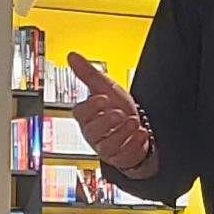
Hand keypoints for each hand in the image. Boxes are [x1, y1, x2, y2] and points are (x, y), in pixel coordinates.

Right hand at [65, 53, 155, 176]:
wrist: (136, 124)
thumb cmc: (117, 106)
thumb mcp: (105, 87)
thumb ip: (88, 73)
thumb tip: (72, 55)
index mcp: (87, 116)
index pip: (80, 114)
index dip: (91, 106)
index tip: (103, 98)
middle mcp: (94, 134)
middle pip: (92, 132)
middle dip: (106, 122)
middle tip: (119, 113)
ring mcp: (106, 147)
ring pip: (107, 146)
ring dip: (122, 134)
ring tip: (133, 122)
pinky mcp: (119, 158)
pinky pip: (123, 156)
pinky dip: (134, 145)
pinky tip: (141, 134)